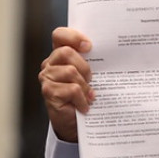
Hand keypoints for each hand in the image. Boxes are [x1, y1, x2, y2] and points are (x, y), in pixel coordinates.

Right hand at [38, 27, 93, 142]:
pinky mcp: (48, 92)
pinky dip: (83, 98)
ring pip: (70, 71)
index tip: (89, 46)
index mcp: (60, 55)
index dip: (73, 36)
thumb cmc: (83, 95)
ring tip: (89, 94)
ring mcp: (47, 78)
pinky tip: (85, 104)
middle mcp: (50, 64)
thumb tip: (111, 52)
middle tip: (91, 79)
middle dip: (84, 66)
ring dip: (85, 85)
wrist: (74, 122)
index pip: (59, 35)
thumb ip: (91, 61)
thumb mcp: (89, 75)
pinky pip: (72, 89)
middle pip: (66, 52)